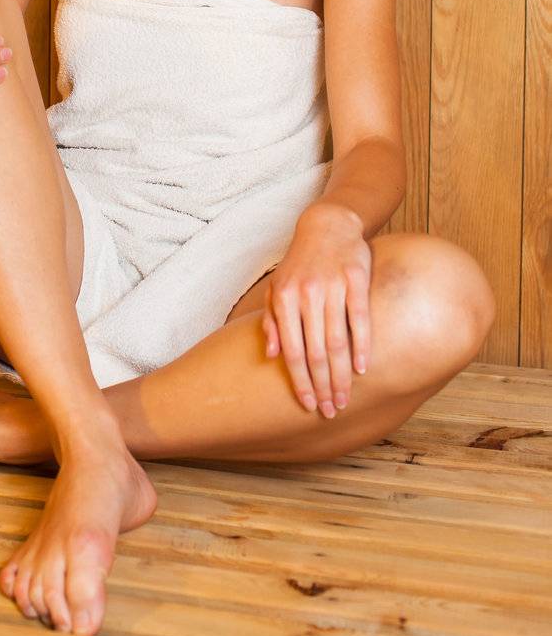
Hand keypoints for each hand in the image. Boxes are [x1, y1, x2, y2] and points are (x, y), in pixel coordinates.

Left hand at [261, 202, 370, 416]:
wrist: (327, 225)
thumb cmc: (299, 263)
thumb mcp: (277, 287)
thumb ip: (272, 320)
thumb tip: (271, 355)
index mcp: (284, 299)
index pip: (291, 351)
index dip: (300, 381)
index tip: (307, 405)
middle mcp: (306, 294)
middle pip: (315, 352)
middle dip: (323, 386)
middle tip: (330, 411)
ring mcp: (332, 286)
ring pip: (337, 341)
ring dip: (343, 375)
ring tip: (345, 398)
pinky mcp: (356, 279)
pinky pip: (360, 319)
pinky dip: (362, 346)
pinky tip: (364, 369)